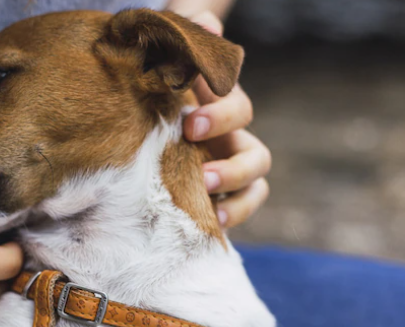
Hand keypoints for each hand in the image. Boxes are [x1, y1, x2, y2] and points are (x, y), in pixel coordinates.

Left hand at [183, 11, 271, 228]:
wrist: (148, 87)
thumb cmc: (162, 63)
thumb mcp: (174, 43)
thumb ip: (192, 27)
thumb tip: (208, 22)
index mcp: (222, 104)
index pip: (238, 111)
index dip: (221, 118)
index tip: (190, 125)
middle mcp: (231, 138)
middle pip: (256, 158)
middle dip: (233, 169)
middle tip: (202, 174)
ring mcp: (223, 166)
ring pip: (254, 189)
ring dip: (238, 202)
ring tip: (212, 212)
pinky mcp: (210, 190)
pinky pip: (232, 209)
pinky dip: (228, 218)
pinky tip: (204, 227)